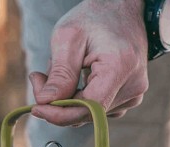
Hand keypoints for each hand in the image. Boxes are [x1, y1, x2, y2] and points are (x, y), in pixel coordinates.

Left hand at [29, 0, 148, 125]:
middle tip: (39, 78)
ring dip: (67, 99)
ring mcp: (133, 94)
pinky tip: (76, 77)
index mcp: (120, 67)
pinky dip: (78, 99)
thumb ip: (59, 74)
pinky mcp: (128, 98)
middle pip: (86, 113)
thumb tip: (45, 102)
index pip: (88, 107)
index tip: (36, 108)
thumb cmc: (94, 18)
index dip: (59, 114)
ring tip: (63, 68)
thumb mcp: (68, 38)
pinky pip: (95, 109)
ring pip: (87, 114)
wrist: (121, 10)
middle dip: (57, 102)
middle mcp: (133, 86)